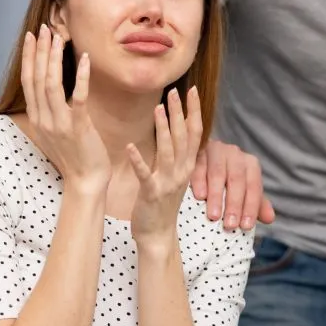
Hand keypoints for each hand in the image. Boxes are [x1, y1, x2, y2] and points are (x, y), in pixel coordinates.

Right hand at [21, 24, 109, 191]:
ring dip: (54, 58)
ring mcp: (59, 123)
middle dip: (39, 51)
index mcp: (37, 118)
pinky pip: (77, 97)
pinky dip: (80, 77)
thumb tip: (52, 89)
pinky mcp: (77, 127)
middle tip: (43, 28)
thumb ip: (52, 110)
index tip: (32, 37)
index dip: (30, 57)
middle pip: (37, 78)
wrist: (85, 181)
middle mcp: (43, 118)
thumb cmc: (75, 155)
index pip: (29, 81)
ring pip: (51, 84)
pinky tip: (84, 59)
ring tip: (59, 37)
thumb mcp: (57, 130)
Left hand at [127, 87, 203, 244]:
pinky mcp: (151, 193)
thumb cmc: (163, 203)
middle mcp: (181, 171)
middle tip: (173, 92)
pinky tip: (130, 146)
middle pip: (183, 137)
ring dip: (164, 129)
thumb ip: (177, 155)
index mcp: (187, 166)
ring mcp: (168, 182)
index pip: (195, 133)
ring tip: (158, 109)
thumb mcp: (175, 176)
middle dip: (179, 113)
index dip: (193, 111)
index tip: (192, 91)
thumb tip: (176, 131)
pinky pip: (145, 174)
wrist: (158, 234)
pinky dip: (138, 160)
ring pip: (168, 151)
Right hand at [190, 140, 275, 230]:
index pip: (253, 187)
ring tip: (214, 216)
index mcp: (250, 164)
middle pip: (237, 180)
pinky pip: (199, 166)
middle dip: (234, 204)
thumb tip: (270, 218)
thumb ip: (257, 203)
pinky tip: (199, 197)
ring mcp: (216, 150)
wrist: (205, 156)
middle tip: (229, 225)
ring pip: (218, 173)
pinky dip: (199, 182)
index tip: (245, 226)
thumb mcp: (244, 189)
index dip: (251, 207)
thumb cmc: (227, 177)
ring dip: (216, 196)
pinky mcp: (197, 151)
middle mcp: (235, 154)